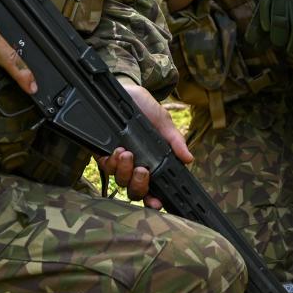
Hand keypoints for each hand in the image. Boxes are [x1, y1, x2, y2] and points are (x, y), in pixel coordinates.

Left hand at [96, 82, 192, 208]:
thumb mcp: (162, 121)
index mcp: (153, 162)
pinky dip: (111, 162)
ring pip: (120, 181)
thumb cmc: (144, 106)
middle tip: (142, 170)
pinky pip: (106, 168)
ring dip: (124, 170)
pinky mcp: (103, 154)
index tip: (157, 202)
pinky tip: (116, 150)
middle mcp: (135, 166)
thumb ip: (174, 140)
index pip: (154, 188)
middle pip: (136, 191)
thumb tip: (189, 158)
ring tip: (126, 153)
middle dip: (139, 185)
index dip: (154, 200)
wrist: (123, 90)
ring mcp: (119, 162)